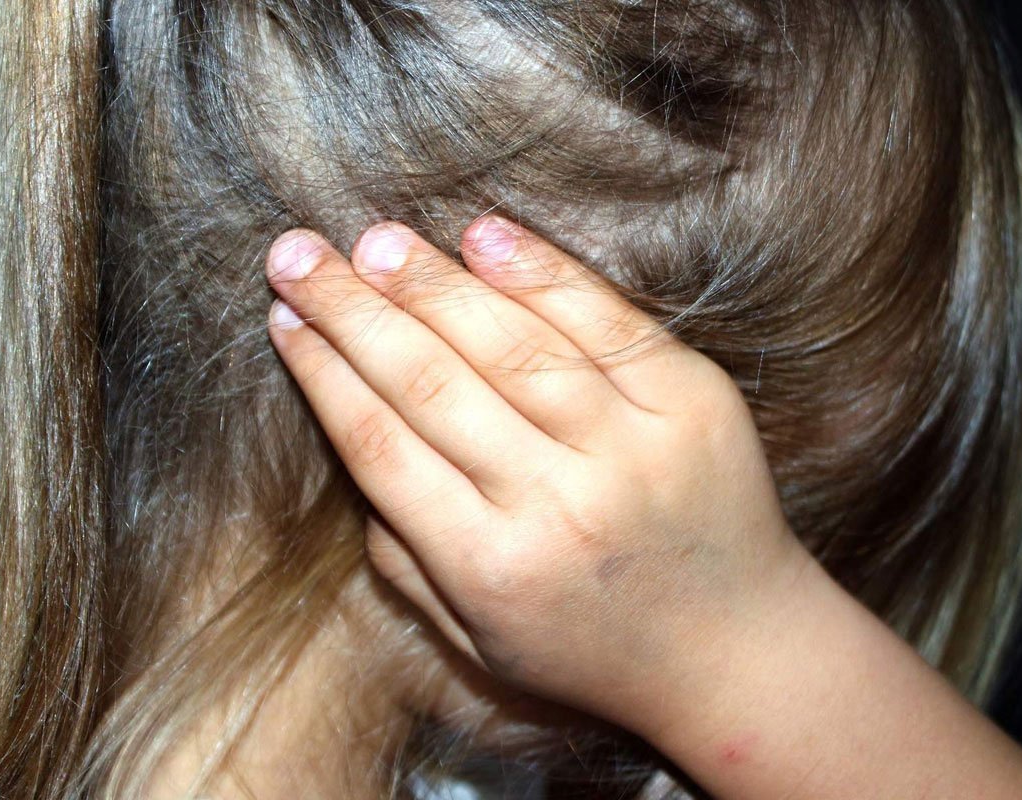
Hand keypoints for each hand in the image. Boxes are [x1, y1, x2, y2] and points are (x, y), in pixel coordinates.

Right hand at [264, 216, 808, 738]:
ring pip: (510, 342)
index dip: (324, 374)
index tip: (284, 321)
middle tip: (297, 254)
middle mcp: (558, 503)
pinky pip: (603, 320)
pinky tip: (482, 237)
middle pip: (430, 381)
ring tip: (374, 242)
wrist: (737, 651)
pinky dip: (539, 272)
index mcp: (490, 568)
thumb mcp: (475, 638)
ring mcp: (633, 446)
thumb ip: (403, 556)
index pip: (381, 446)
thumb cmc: (590, 648)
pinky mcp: (692, 402)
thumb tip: (353, 441)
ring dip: (431, 283)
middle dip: (352, 310)